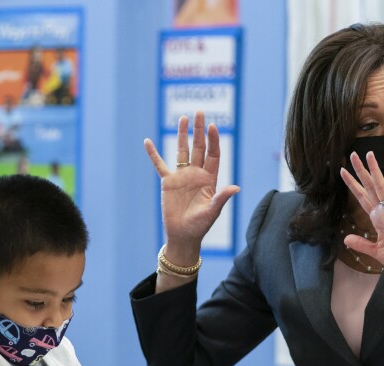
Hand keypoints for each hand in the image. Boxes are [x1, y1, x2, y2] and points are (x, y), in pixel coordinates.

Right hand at [143, 111, 239, 248]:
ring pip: (182, 151)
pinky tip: (148, 141)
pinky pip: (159, 165)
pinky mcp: (168, 182)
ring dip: (182, 135)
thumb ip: (221, 198)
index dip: (213, 140)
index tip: (213, 126)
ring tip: (183, 118)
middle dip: (199, 130)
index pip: (213, 154)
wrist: (183, 235)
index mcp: (209, 179)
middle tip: (199, 112)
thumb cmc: (200, 225)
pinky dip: (153, 154)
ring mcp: (182, 177)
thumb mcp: (212, 211)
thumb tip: (236, 187)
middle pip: (198, 147)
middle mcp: (196, 174)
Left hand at [339, 152, 383, 279]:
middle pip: (369, 187)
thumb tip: (345, 239)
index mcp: (377, 219)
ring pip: (381, 187)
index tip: (342, 171)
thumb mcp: (376, 252)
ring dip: (374, 171)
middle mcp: (383, 212)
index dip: (352, 184)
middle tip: (352, 154)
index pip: (362, 197)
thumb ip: (361, 244)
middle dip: (360, 171)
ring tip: (369, 154)